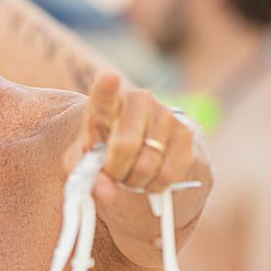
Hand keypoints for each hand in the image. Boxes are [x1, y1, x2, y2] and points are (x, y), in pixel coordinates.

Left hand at [66, 72, 210, 246]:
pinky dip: (154, 185)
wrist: (139, 148)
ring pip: (147, 166)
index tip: (109, 78)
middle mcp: (140, 100)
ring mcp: (166, 114)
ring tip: (130, 175)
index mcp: (107, 101)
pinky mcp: (186, 133)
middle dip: (116, 172)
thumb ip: (87, 177)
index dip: (107, 87)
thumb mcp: (84, 162)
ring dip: (135, 182)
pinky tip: (149, 178)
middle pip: (124, 147)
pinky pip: (167, 175)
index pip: (105, 93)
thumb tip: (106, 192)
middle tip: (114, 174)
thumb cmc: (104, 152)